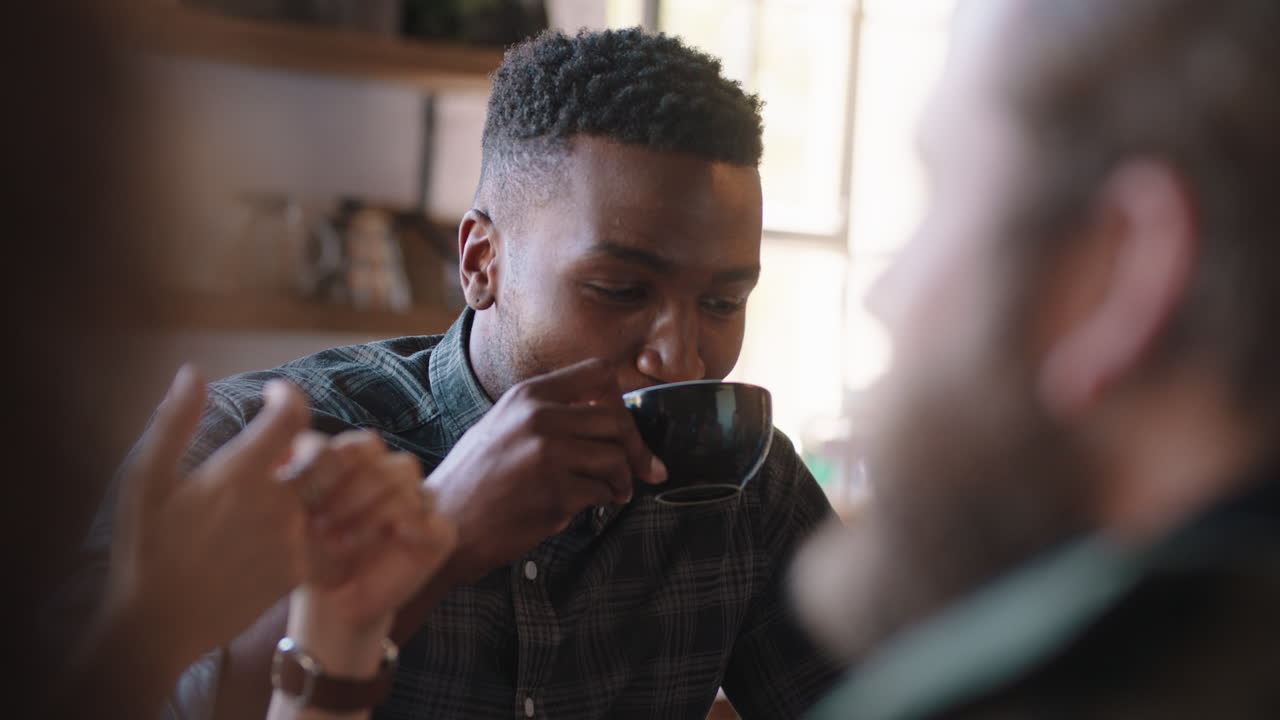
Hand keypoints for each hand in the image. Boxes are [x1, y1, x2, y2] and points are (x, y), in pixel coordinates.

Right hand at [102, 366, 311, 670]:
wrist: (157, 625)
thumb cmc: (145, 549)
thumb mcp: (145, 481)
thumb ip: (173, 423)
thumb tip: (192, 373)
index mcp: (236, 475)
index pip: (289, 417)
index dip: (287, 396)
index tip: (274, 395)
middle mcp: (273, 504)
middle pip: (326, 454)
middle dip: (310, 443)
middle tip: (287, 448)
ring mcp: (290, 540)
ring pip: (336, 496)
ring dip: (324, 484)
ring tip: (297, 485)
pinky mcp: (298, 572)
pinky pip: (334, 540)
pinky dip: (331, 527)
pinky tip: (306, 525)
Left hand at [283, 432, 456, 674]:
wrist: (331, 606)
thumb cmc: (307, 557)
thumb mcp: (290, 517)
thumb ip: (295, 473)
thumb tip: (296, 436)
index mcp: (356, 464)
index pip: (360, 444)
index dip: (334, 464)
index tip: (305, 500)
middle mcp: (389, 478)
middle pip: (386, 460)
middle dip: (351, 491)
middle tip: (319, 526)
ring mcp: (416, 504)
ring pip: (410, 482)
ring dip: (374, 510)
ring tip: (341, 542)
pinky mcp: (435, 535)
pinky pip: (437, 521)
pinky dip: (414, 525)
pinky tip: (390, 536)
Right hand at [424, 358, 665, 583]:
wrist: (445, 525)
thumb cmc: (475, 480)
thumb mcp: (503, 426)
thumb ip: (549, 415)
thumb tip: (606, 415)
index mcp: (528, 395)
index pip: (600, 372)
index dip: (620, 400)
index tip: (623, 425)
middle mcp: (539, 418)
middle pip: (617, 420)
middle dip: (635, 449)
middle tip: (641, 469)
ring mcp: (547, 455)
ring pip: (615, 458)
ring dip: (622, 480)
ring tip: (613, 493)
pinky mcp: (554, 494)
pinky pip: (601, 493)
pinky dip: (600, 502)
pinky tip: (581, 508)